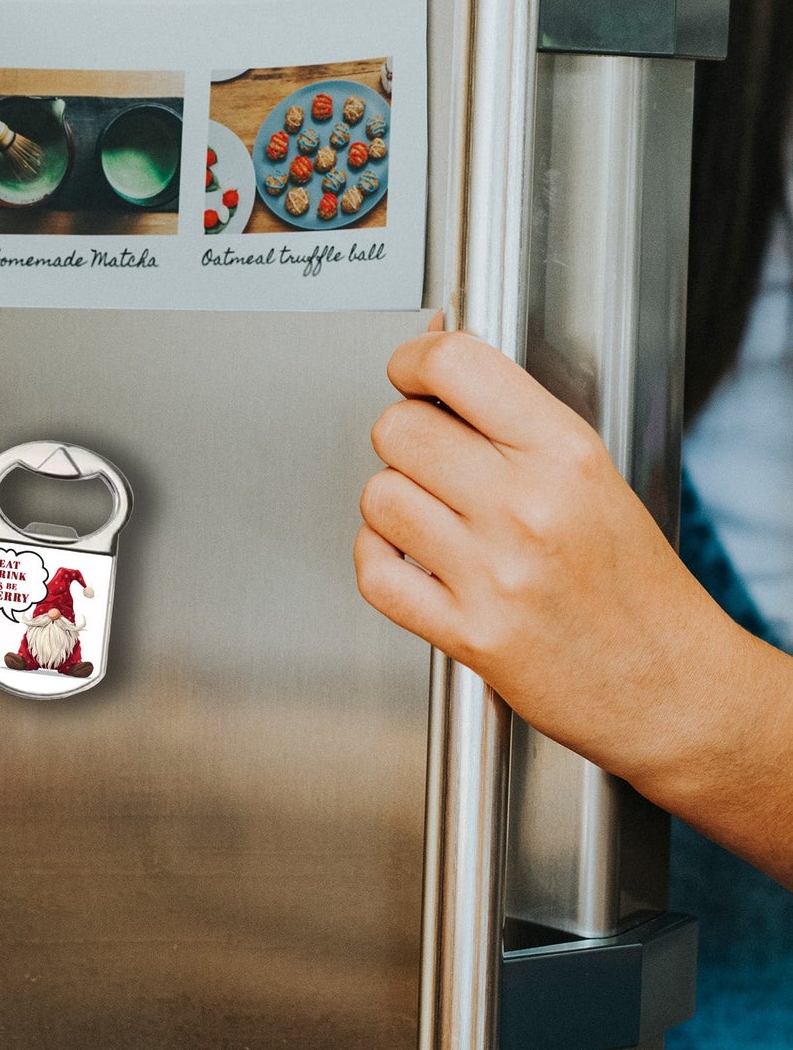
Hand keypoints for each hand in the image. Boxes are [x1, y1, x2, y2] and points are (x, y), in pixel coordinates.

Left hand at [353, 328, 792, 885]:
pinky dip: (378, 560)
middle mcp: (529, 507)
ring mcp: (495, 573)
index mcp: (566, 455)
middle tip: (428, 459)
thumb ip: (513, 422)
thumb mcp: (593, 476)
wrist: (673, 689)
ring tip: (430, 517)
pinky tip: (408, 560)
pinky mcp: (469, 634)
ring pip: (379, 496)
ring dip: (392, 503)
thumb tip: (435, 366)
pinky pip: (375, 572)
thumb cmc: (634, 585)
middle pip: (399, 429)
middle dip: (403, 439)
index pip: (456, 366)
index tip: (410, 372)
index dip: (414, 360)